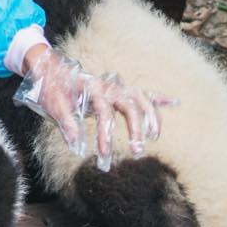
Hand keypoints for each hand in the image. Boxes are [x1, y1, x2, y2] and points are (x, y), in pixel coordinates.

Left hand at [16, 44, 173, 171]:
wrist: (51, 70)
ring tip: (154, 137)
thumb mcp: (53, 105)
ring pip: (141, 99)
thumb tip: (76, 144)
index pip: (104, 114)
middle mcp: (109, 86)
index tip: (105, 156)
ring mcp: (117, 87)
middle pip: (130, 106)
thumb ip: (66, 122)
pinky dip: (159, 98)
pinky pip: (144, 93)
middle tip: (137, 152)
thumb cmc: (51, 89)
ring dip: (150, 117)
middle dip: (135, 129)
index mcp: (93, 88)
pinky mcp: (120, 90)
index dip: (105, 135)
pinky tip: (175, 103)